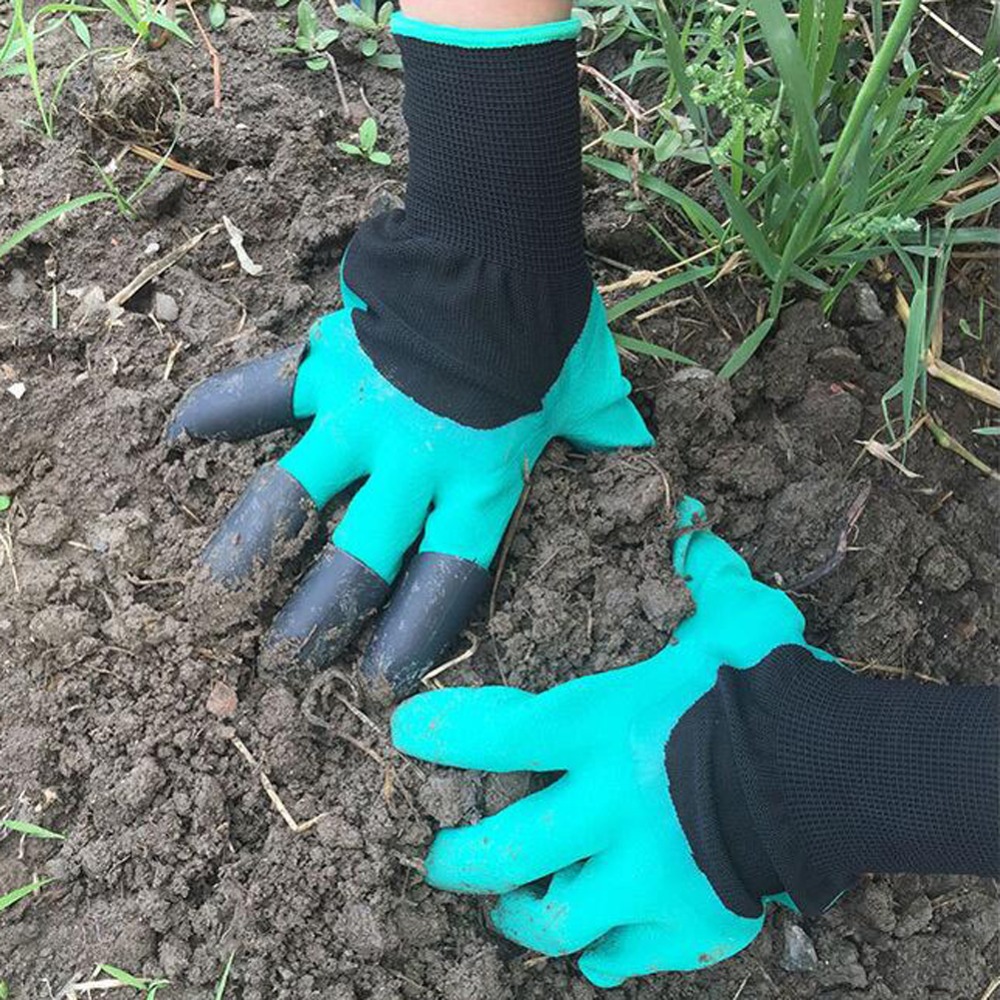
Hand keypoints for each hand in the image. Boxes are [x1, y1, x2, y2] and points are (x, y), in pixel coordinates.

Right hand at [166, 270, 649, 698]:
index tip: (378, 674)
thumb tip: (645, 458)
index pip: (443, 577)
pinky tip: (180, 437)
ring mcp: (358, 419)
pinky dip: (222, 409)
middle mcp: (412, 467)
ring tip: (218, 590)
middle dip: (321, 617)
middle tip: (289, 658)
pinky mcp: (325, 367)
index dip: (411, 631)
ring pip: (294, 498)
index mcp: (479, 481)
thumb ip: (604, 433)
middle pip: (361, 560)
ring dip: (253, 547)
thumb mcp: (589, 390)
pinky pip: (262, 393)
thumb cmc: (551, 323)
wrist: (495, 246)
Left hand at [391, 498, 823, 985]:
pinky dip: (602, 957)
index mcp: (607, 728)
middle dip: (456, 858)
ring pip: (553, 921)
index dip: (444, 731)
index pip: (499, 732)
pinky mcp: (687, 924)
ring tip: (506, 908)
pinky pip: (624, 959)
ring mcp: (645, 876)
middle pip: (502, 852)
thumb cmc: (776, 687)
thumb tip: (697, 520)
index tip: (409, 730)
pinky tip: (592, 952)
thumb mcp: (740, 617)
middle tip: (441, 855)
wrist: (840, 775)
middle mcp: (610, 807)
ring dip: (519, 916)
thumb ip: (703, 576)